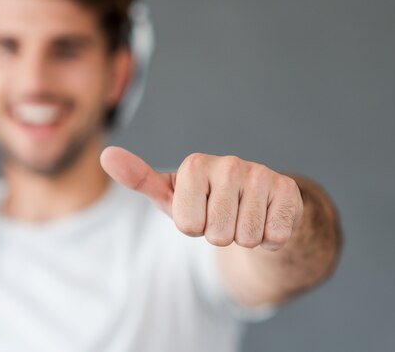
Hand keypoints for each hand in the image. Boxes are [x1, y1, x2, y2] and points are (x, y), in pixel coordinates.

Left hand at [100, 146, 303, 250]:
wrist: (259, 206)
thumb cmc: (207, 202)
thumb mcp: (171, 196)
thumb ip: (138, 179)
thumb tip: (105, 155)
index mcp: (194, 165)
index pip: (188, 225)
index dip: (194, 227)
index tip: (200, 212)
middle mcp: (229, 163)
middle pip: (218, 234)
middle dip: (220, 235)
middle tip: (225, 217)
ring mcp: (261, 174)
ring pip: (247, 237)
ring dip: (245, 238)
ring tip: (244, 218)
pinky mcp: (289, 189)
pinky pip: (275, 235)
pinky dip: (271, 239)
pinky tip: (267, 219)